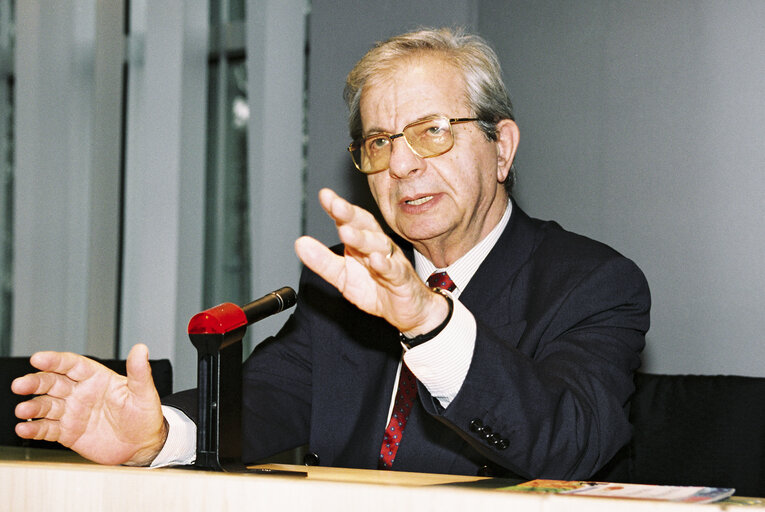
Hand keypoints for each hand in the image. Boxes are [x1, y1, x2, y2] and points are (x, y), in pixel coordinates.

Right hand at [12, 343, 166, 465]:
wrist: (143, 445)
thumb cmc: (145, 415)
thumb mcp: (144, 393)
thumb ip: (139, 372)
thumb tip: (141, 348)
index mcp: (96, 378)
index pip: (72, 365)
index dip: (55, 361)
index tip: (38, 358)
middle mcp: (80, 392)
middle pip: (52, 382)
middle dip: (35, 382)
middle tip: (20, 385)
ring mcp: (72, 412)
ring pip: (46, 405)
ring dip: (32, 407)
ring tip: (22, 410)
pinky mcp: (68, 433)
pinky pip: (47, 429)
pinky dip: (34, 428)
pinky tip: (24, 428)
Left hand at [294, 188, 448, 335]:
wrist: (408, 311)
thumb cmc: (377, 289)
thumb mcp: (343, 276)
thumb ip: (322, 261)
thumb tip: (300, 243)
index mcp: (363, 243)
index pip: (350, 221)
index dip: (338, 209)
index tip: (325, 196)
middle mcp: (378, 247)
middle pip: (366, 226)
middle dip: (351, 215)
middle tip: (336, 205)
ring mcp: (392, 261)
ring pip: (379, 245)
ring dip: (363, 238)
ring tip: (346, 232)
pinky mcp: (403, 280)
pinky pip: (394, 270)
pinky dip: (385, 264)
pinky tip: (376, 260)